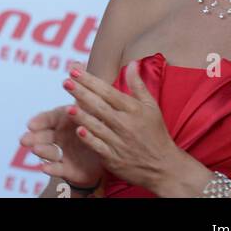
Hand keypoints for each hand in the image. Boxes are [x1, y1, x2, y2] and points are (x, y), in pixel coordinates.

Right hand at [21, 98, 102, 188]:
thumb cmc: (95, 126)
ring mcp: (62, 153)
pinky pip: (58, 169)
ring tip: (35, 149)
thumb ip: (83, 97)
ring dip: (42, 151)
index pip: (48, 118)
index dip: (39, 122)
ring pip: (49, 152)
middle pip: (44, 136)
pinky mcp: (67, 170)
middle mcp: (58, 136)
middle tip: (24, 140)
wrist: (106, 153)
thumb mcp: (91, 111)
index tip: (30, 125)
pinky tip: (44, 168)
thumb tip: (77, 68)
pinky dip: (51, 169)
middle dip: (34, 138)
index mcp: (62, 120)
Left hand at [68, 60, 179, 192]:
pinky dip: (89, 139)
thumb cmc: (156, 133)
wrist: (164, 168)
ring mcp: (119, 143)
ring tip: (67, 106)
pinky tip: (78, 130)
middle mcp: (125, 125)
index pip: (108, 92)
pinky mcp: (114, 160)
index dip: (91, 81)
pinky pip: (99, 147)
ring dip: (82, 116)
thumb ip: (138, 85)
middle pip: (100, 107)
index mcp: (133, 109)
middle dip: (82, 94)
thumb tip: (133, 63)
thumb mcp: (151, 107)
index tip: (75, 71)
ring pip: (97, 127)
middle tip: (66, 82)